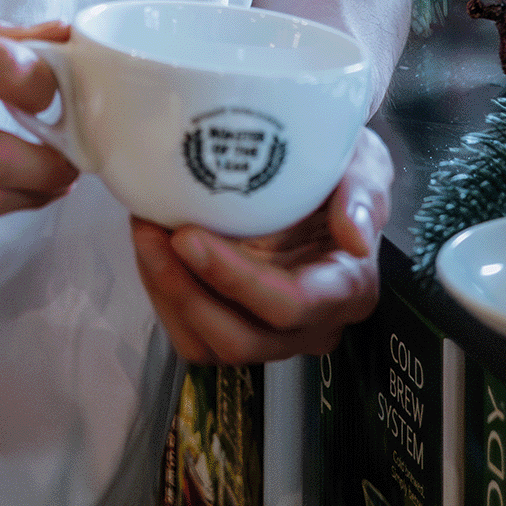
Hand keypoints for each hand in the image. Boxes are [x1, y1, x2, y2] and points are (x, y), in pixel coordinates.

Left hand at [131, 128, 391, 362]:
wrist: (312, 167)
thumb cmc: (337, 165)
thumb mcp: (362, 163)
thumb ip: (363, 194)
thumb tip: (356, 239)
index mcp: (346, 290)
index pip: (289, 304)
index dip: (234, 279)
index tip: (186, 236)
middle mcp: (310, 325)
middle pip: (241, 338)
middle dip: (186, 290)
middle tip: (149, 231)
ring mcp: (270, 332)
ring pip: (208, 342)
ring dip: (166, 292)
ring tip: (143, 232)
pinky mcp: (234, 324)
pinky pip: (190, 333)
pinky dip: (162, 294)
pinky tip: (151, 248)